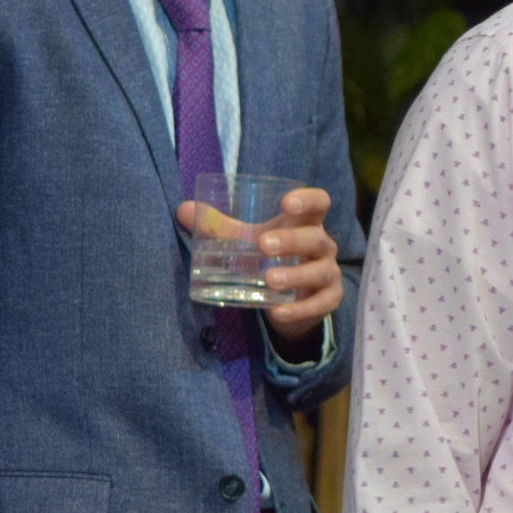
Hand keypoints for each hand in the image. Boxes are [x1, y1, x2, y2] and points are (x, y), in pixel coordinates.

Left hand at [175, 186, 343, 348]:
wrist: (291, 298)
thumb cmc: (270, 258)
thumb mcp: (248, 241)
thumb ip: (220, 227)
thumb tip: (183, 209)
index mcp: (306, 223)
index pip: (320, 203)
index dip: (308, 200)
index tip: (285, 203)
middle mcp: (323, 246)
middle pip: (316, 238)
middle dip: (291, 240)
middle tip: (263, 245)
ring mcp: (328, 273)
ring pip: (321, 272)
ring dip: (295, 275)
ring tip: (268, 280)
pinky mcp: (328, 300)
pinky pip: (320, 304)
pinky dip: (300, 310)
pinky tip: (278, 312)